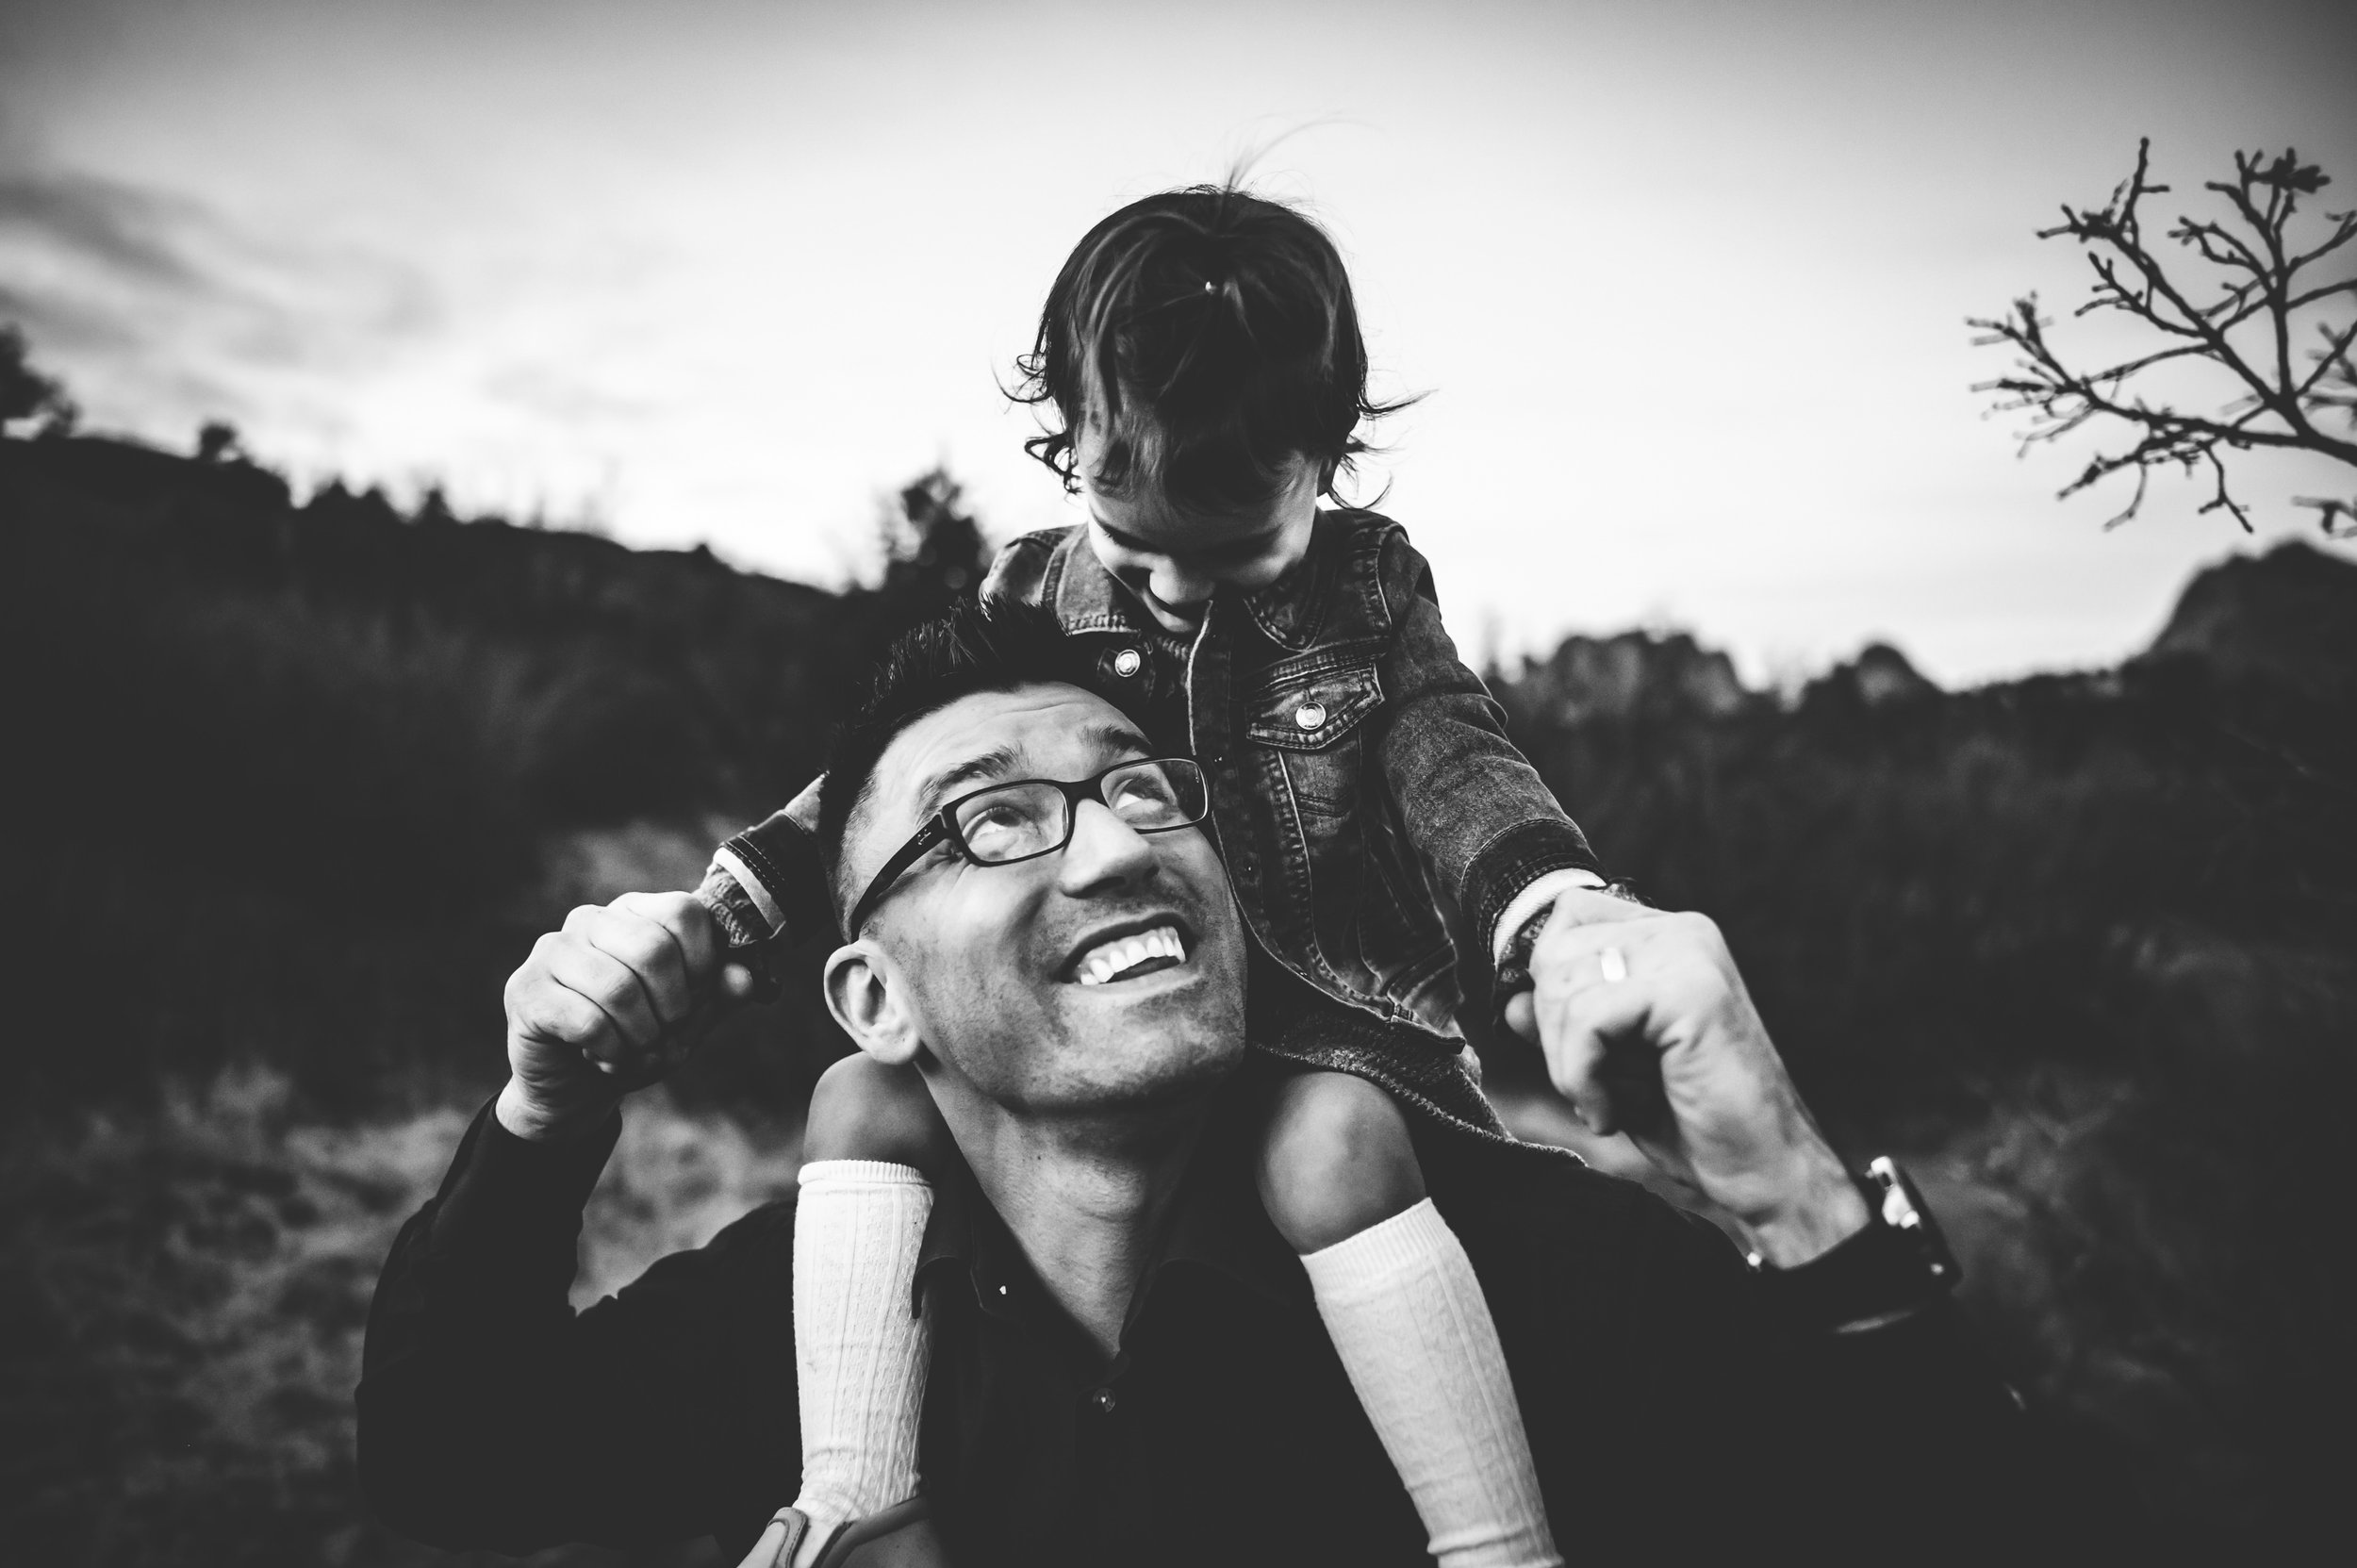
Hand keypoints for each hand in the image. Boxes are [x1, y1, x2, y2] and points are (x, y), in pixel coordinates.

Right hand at [496, 891, 755, 1141]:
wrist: (575, 1088)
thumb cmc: (635, 1040)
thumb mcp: (687, 1020)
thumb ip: (719, 995)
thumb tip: (746, 980)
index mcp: (635, 913)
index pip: (685, 912)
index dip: (703, 964)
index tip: (694, 1001)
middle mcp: (591, 919)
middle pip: (654, 949)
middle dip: (673, 1008)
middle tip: (664, 1035)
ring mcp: (552, 949)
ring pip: (618, 989)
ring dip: (641, 1037)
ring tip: (636, 1052)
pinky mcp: (525, 988)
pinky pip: (586, 1020)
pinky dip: (610, 1052)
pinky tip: (605, 1059)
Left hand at [1525, 908, 1867, 1265]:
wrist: (1762, 1171)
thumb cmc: (1691, 1120)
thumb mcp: (1609, 1063)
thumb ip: (1564, 1025)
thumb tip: (1511, 1001)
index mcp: (1668, 937)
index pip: (1568, 917)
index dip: (1547, 981)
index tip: (1564, 1045)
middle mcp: (1682, 931)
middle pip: (1555, 949)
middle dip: (1551, 1030)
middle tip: (1589, 1086)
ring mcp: (1689, 954)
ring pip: (1563, 981)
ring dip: (1566, 1061)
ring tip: (1605, 1101)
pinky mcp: (1689, 991)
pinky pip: (1587, 1017)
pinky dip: (1581, 1075)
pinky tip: (1612, 1110)